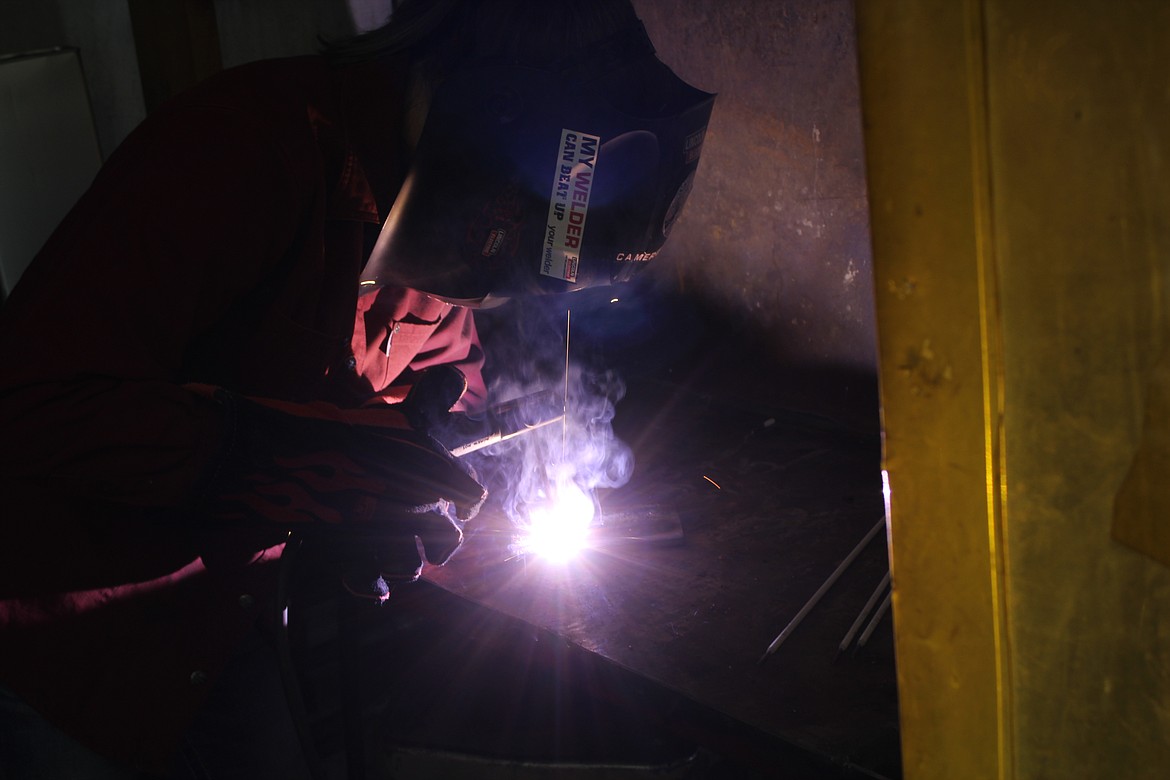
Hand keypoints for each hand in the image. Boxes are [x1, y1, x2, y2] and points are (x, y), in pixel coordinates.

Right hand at [199, 390, 485, 570]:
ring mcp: (389, 536)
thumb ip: (433, 399)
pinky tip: (374, 582)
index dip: (464, 501)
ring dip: (405, 562)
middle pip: (449, 541)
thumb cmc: (352, 432)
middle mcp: (423, 511)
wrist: (295, 453)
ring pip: (413, 566)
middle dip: (438, 541)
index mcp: (441, 477)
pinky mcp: (354, 556)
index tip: (458, 504)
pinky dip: (372, 584)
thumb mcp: (399, 413)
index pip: (472, 499)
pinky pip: (371, 582)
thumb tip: (455, 379)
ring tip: (392, 550)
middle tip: (423, 533)